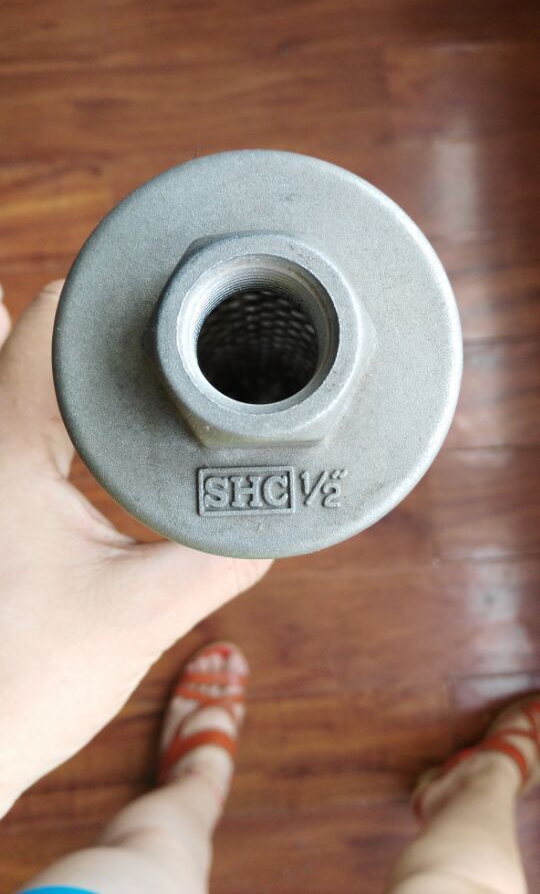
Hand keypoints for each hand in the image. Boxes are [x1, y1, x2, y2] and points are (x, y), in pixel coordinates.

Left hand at [0, 281, 271, 816]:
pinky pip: (15, 428)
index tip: (167, 295)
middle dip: (90, 325)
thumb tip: (278, 516)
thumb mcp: (142, 614)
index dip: (113, 296)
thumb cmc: (18, 688)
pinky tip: (84, 432)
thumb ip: (220, 555)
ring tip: (130, 367)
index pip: (53, 322)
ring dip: (64, 368)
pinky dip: (48, 414)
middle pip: (25, 337)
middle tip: (155, 321)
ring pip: (12, 381)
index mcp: (7, 448)